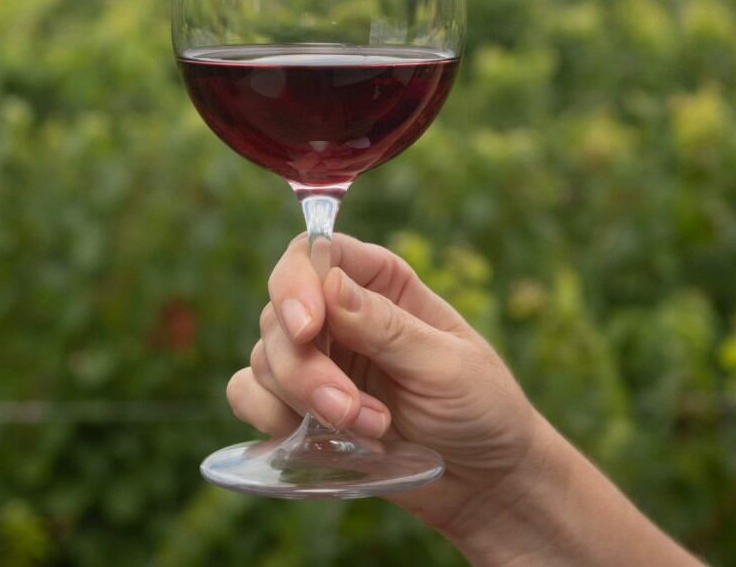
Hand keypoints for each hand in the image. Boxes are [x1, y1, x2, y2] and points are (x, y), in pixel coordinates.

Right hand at [226, 231, 543, 534]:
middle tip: (349, 411)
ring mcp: (318, 360)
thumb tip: (329, 284)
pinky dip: (270, 418)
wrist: (486, 482)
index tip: (307, 328)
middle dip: (305, 368)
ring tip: (368, 431)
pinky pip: (249, 396)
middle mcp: (340, 313)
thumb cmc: (483, 409)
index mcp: (381, 282)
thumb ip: (387, 328)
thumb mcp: (448, 365)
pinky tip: (318, 440)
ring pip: (263, 358)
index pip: (312, 253)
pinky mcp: (301, 408)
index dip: (296, 284)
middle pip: (280, 314)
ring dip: (302, 401)